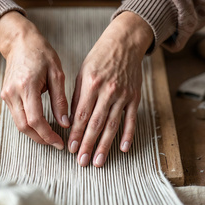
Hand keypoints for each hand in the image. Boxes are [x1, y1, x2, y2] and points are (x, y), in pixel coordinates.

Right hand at [0, 11, 69, 149]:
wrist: (20, 42)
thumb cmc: (41, 53)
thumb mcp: (57, 74)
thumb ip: (60, 100)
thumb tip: (64, 123)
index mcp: (27, 86)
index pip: (35, 120)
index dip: (47, 135)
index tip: (59, 142)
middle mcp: (13, 93)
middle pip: (24, 127)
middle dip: (40, 139)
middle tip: (56, 143)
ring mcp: (6, 95)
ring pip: (19, 124)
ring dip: (34, 134)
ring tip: (50, 137)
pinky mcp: (5, 96)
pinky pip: (16, 116)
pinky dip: (28, 125)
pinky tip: (41, 126)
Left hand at [68, 12, 153, 166]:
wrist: (124, 43)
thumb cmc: (99, 58)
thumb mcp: (83, 73)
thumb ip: (78, 97)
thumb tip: (72, 121)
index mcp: (91, 84)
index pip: (81, 114)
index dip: (76, 133)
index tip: (70, 148)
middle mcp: (107, 91)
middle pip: (96, 123)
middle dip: (87, 144)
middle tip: (81, 161)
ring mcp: (123, 95)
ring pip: (112, 125)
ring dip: (105, 145)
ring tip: (98, 161)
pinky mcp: (134, 97)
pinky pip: (131, 119)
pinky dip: (128, 135)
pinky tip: (123, 148)